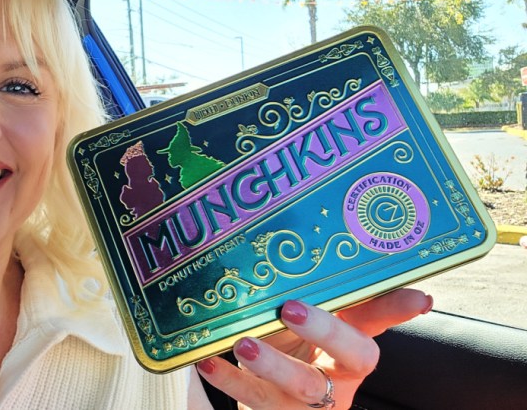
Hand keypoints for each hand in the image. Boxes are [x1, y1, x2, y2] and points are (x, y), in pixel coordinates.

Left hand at [195, 288, 431, 409]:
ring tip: (243, 344)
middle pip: (352, 355)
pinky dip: (228, 380)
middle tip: (290, 308)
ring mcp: (310, 401)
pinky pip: (254, 400)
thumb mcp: (305, 322)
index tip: (420, 297)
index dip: (397, 308)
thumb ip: (308, 293)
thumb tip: (295, 235)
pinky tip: (207, 359)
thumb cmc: (291, 352)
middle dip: (325, 330)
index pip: (378, 319)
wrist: (273, 404)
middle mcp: (339, 373)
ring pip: (301, 385)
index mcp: (351, 345)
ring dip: (272, 364)